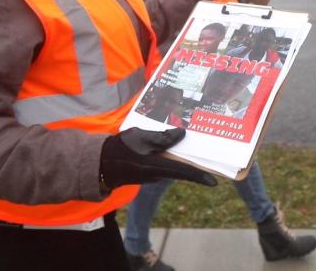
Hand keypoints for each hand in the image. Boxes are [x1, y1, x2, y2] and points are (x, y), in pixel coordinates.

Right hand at [100, 128, 216, 191]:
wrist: (100, 164)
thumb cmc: (119, 149)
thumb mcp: (139, 137)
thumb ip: (161, 137)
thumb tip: (182, 134)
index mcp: (155, 166)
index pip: (182, 171)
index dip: (199, 176)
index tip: (214, 182)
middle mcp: (156, 174)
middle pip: (181, 168)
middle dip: (194, 160)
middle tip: (208, 148)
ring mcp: (153, 176)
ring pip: (172, 165)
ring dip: (181, 155)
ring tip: (192, 139)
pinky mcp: (149, 173)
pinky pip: (164, 164)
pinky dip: (170, 155)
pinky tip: (172, 142)